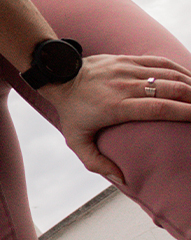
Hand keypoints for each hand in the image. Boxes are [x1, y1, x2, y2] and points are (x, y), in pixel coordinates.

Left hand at [35, 58, 190, 194]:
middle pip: (170, 89)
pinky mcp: (129, 59)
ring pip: (169, 74)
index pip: (158, 108)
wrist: (60, 76)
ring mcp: (127, 70)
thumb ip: (97, 163)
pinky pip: (161, 62)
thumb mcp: (77, 141)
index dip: (184, 112)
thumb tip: (123, 180)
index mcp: (115, 107)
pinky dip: (180, 70)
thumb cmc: (71, 112)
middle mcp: (124, 86)